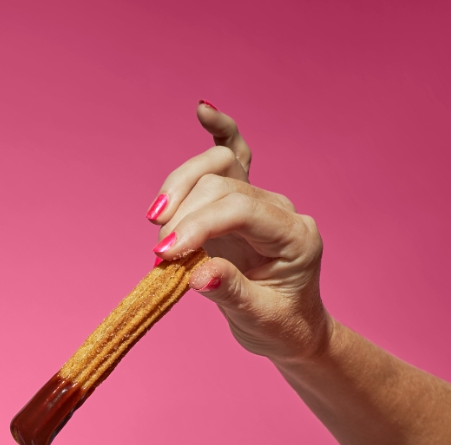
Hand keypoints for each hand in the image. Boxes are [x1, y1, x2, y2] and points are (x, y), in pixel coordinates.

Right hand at [148, 101, 332, 365]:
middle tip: (159, 254)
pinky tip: (202, 111)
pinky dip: (218, 133)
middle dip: (183, 215)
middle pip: (223, 185)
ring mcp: (258, 201)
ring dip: (179, 190)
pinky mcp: (239, 201)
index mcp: (294, 236)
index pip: (240, 209)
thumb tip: (195, 274)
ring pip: (216, 168)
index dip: (198, 225)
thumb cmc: (278, 326)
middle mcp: (278, 209)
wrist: (288, 329)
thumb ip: (229, 292)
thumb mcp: (257, 319)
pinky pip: (232, 155)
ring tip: (156, 224)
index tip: (165, 253)